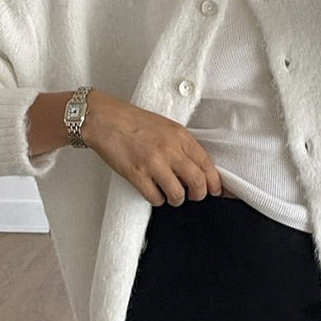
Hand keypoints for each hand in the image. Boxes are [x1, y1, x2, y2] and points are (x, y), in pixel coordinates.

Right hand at [82, 90, 223, 206]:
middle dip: (199, 194)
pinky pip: (155, 198)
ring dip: (177, 199)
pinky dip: (157, 200)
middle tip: (195, 196)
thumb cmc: (133, 122)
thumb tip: (196, 168)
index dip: (215, 181)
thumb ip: (182, 145)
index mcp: (180, 135)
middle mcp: (169, 149)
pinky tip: (154, 193)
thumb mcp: (167, 126)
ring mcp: (153, 163)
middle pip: (197, 182)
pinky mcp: (136, 174)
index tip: (215, 190)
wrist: (105, 119)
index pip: (207, 163)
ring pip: (178, 194)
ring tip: (172, 195)